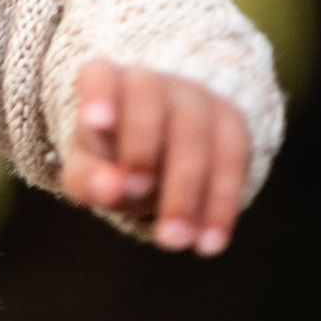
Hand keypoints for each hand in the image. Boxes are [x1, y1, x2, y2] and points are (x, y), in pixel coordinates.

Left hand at [59, 59, 248, 255]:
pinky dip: (221, 205)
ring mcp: (196, 99)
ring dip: (185, 190)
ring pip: (195, 134)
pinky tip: (209, 244)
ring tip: (173, 240)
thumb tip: (111, 187)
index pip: (100, 76)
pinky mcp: (231, 125)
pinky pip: (233, 161)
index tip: (94, 124)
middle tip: (137, 191)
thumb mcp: (87, 170)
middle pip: (149, 104)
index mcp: (107, 83)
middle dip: (142, 149)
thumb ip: (90, 179)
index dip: (98, 95)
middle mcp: (153, 82)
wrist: (163, 145)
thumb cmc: (111, 157)